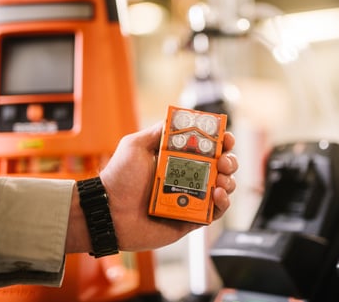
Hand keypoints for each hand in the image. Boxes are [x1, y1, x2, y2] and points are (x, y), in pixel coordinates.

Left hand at [98, 121, 237, 250]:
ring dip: (228, 181)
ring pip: (223, 188)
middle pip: (221, 167)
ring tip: (219, 179)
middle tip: (223, 161)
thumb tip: (178, 120)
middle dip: (229, 161)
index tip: (225, 138)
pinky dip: (223, 203)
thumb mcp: (135, 145)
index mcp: (177, 160)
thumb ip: (157, 132)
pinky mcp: (192, 219)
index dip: (221, 142)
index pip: (207, 148)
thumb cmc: (119, 179)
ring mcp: (191, 198)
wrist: (109, 211)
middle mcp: (187, 178)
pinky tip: (217, 194)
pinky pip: (216, 212)